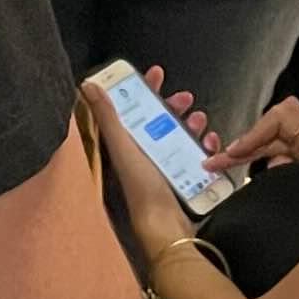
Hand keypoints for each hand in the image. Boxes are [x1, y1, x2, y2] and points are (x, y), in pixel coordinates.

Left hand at [81, 66, 222, 250]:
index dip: (144, 89)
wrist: (166, 226)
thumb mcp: (123, 148)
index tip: (158, 72)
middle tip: (186, 98)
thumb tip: (88, 85)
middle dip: (174, 106)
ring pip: (180, 135)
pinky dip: (204, 146)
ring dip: (191, 124)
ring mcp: (165, 167)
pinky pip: (196, 155)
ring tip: (200, 120)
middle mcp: (144, 155)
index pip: (133, 110)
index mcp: (126, 146)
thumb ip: (108, 117)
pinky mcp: (185, 179)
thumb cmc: (141, 187)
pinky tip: (210, 143)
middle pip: (160, 121)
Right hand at [218, 95, 298, 180]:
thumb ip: (285, 174)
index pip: (282, 116)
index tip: (233, 154)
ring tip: (223, 168)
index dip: (254, 131)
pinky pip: (281, 160)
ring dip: (250, 154)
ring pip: (276, 144)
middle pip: (275, 129)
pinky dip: (260, 165)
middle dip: (245, 143)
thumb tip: (267, 160)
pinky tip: (245, 181)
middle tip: (216, 163)